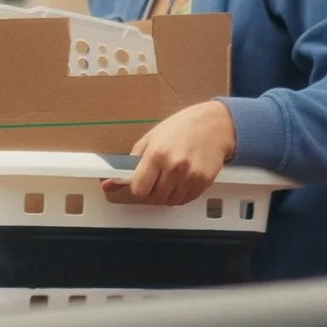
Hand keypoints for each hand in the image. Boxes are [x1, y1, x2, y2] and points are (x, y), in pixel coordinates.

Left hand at [105, 101, 235, 206]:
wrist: (216, 124)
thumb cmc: (183, 127)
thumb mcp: (152, 137)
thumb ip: (132, 162)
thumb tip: (111, 182)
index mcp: (156, 154)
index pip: (138, 189)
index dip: (138, 188)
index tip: (140, 184)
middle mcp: (173, 166)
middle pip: (154, 198)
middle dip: (152, 192)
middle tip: (157, 179)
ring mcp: (190, 176)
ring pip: (170, 202)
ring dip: (167, 195)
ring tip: (171, 177)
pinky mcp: (203, 182)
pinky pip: (185, 200)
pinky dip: (181, 195)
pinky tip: (183, 180)